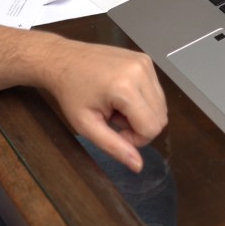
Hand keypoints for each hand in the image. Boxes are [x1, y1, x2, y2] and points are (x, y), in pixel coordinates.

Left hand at [37, 36, 167, 172]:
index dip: (136, 139)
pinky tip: (121, 95)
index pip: (151, 128)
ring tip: (116, 106)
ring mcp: (145, 63)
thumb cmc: (70, 92)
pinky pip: (156, 91)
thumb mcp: (87, 125)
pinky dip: (142, 100)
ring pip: (161, 106)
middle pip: (160, 118)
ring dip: (142, 113)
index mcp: (125, 87)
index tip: (115, 132)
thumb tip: (138, 166)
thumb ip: (114, 147)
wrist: (63, 59)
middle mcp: (141, 71)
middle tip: (114, 119)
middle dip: (140, 126)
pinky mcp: (145, 60)